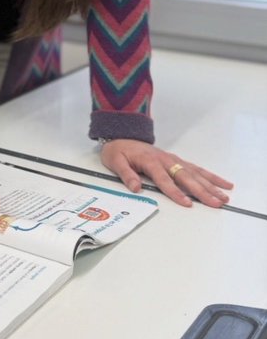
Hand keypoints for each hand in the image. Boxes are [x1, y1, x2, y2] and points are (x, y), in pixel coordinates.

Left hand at [100, 140, 231, 207]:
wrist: (122, 135)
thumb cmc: (119, 150)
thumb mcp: (115, 161)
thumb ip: (126, 175)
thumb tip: (135, 188)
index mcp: (150, 161)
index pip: (165, 180)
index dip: (176, 192)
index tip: (187, 203)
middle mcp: (166, 160)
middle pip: (186, 178)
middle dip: (202, 191)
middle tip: (215, 203)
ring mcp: (174, 159)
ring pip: (196, 174)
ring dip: (211, 185)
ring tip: (224, 196)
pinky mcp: (177, 160)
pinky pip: (197, 169)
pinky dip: (211, 177)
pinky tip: (223, 184)